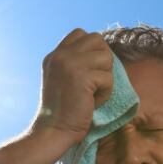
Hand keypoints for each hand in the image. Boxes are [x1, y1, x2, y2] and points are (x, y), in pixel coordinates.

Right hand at [31, 28, 113, 148]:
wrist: (54, 130)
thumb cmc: (63, 110)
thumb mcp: (63, 78)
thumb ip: (75, 62)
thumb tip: (103, 52)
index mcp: (54, 56)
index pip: (80, 33)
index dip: (92, 49)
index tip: (89, 70)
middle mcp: (60, 55)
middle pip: (97, 39)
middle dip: (103, 59)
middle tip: (95, 80)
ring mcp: (69, 63)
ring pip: (106, 57)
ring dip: (105, 78)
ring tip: (92, 93)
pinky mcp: (82, 76)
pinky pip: (108, 78)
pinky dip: (105, 93)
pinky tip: (91, 103)